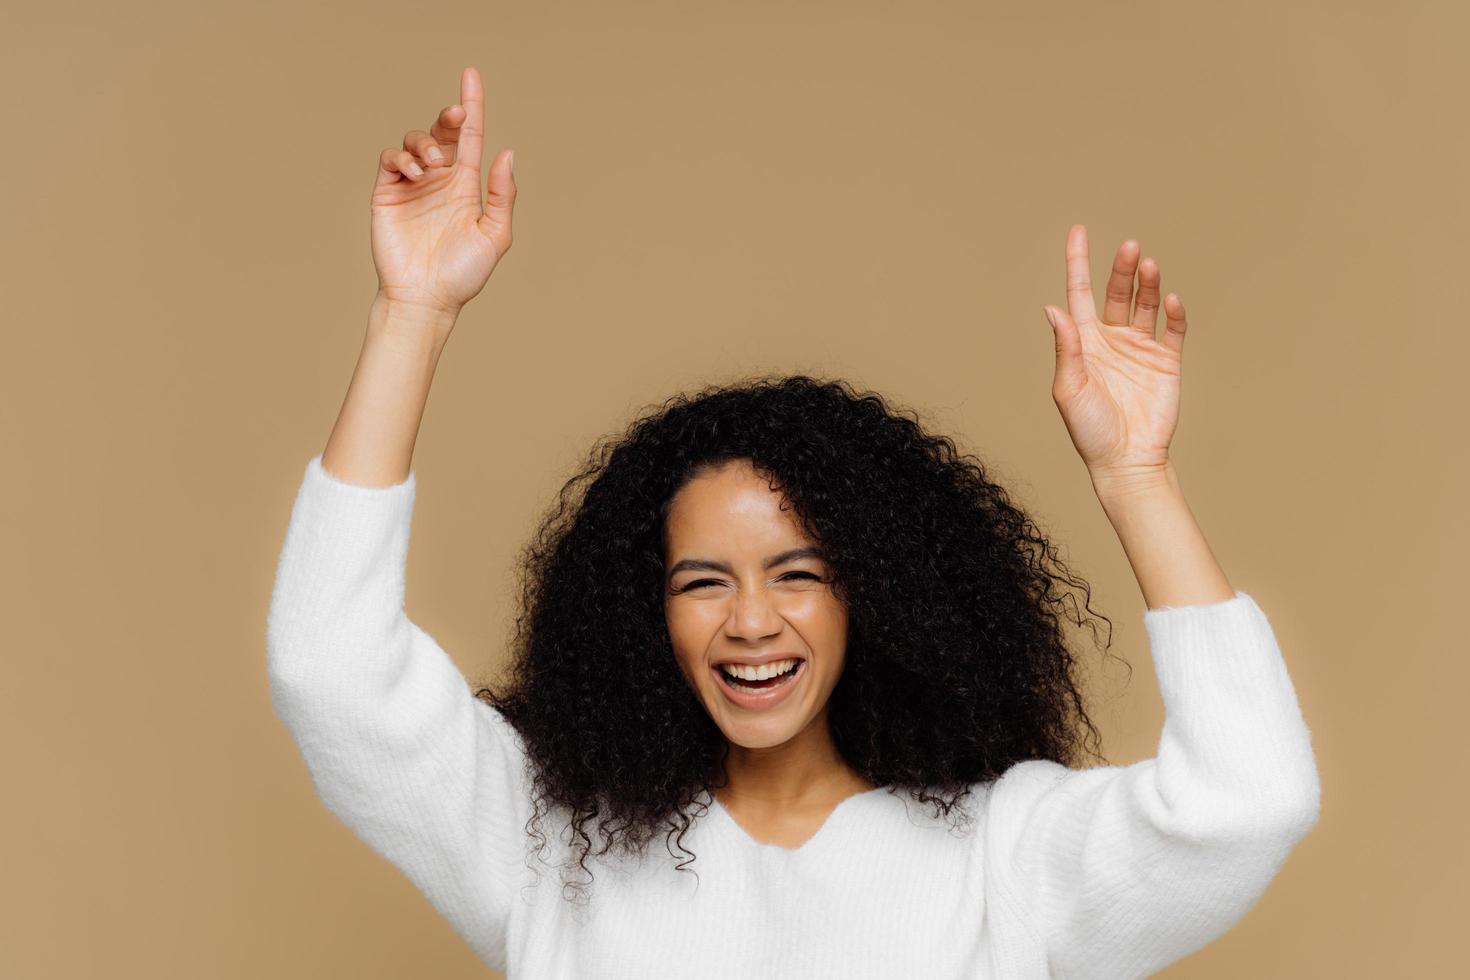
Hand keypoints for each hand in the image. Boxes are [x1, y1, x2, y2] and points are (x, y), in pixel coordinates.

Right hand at [370, 66, 516, 319]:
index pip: (470, 137)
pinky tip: (415, 173)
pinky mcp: (387, 194)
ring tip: (434, 169)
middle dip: (448, 117)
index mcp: (466, 186)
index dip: (471, 105)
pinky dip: (402, 158)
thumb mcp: (494, 235)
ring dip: (426, 145)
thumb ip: (502, 195)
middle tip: (456, 116)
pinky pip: (390, 160)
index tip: (471, 74)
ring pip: (415, 141)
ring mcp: (412, 186)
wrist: (426, 299)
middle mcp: (439, 180)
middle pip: (441, 132)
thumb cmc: (463, 274)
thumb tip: (507, 153)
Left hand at [1042, 224, 1188, 485]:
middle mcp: (1111, 340)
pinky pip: (1172, 330)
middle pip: (1117, 293)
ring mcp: (1140, 350)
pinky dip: (1173, 313)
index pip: (1079, 293)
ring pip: (1145, 305)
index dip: (1078, 262)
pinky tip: (1170, 300)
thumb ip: (1066, 347)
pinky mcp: (1166, 362)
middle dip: (1122, 268)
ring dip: (1147, 284)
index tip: (1079, 231)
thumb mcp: (1070, 388)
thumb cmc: (1089, 430)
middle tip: (1130, 246)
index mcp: (1084, 343)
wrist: (1126, 461)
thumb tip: (1053, 308)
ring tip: (1149, 264)